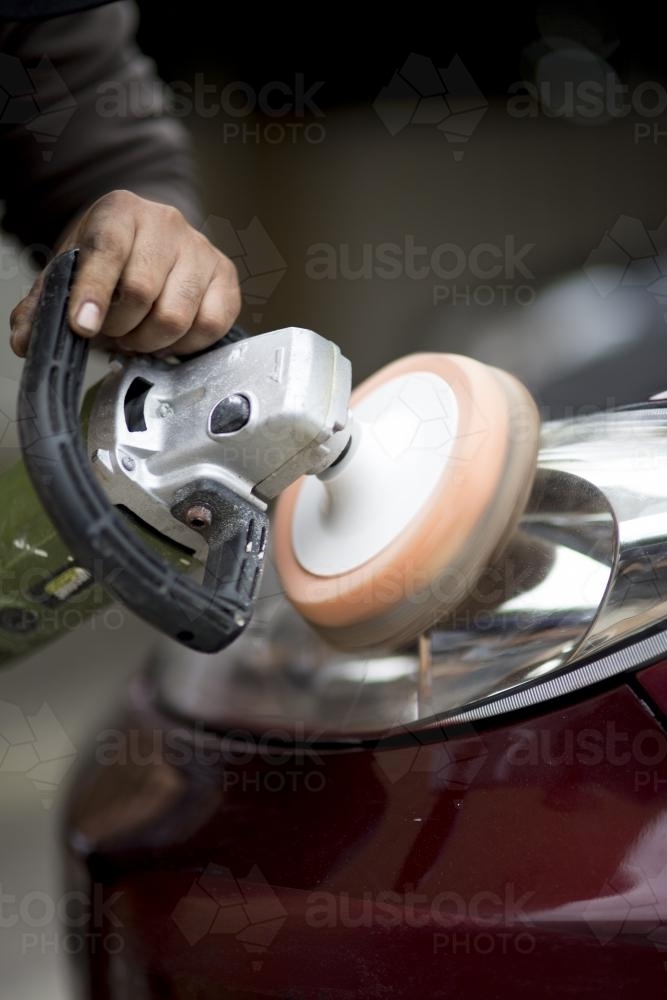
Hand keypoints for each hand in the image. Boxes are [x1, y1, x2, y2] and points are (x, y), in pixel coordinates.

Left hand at [10, 190, 241, 357]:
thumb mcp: (70, 268)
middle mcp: (166, 223)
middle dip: (120, 328)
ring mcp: (201, 249)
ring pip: (177, 316)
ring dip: (150, 341)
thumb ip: (45, 304)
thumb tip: (26, 341)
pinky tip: (168, 337)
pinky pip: (210, 326)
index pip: (108, 251)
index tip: (83, 327)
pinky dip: (185, 345)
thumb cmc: (109, 255)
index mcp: (121, 211)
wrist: (151, 238)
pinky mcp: (225, 277)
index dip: (94, 294)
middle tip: (111, 333)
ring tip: (137, 336)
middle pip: (144, 292)